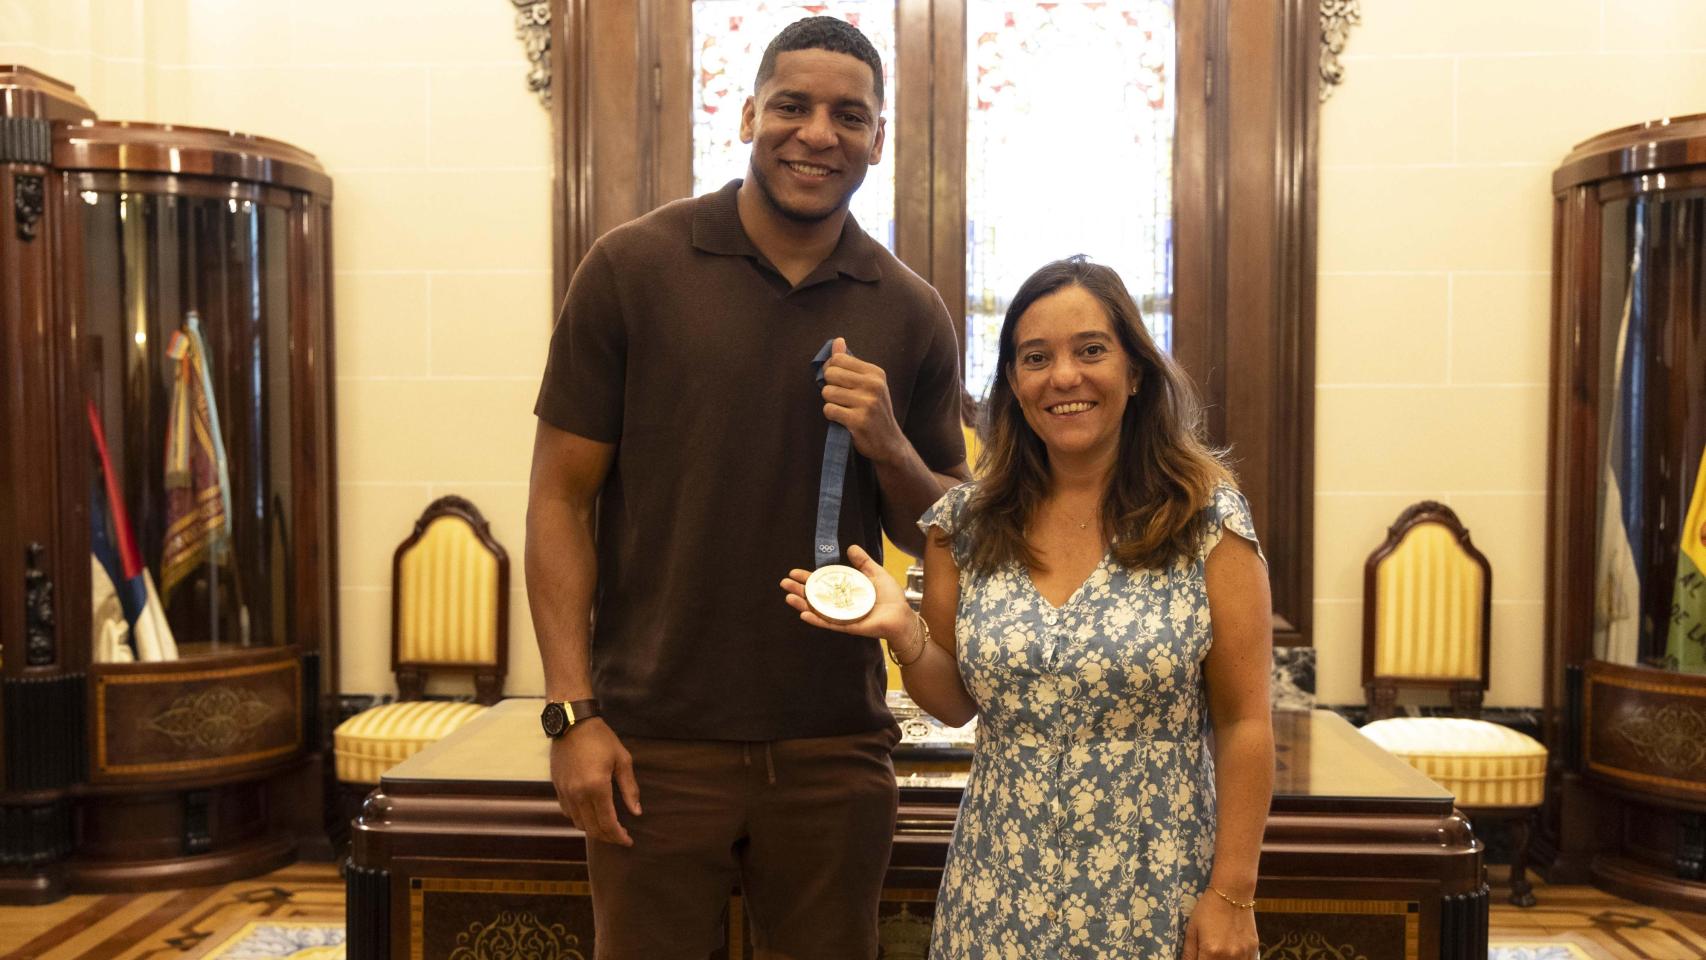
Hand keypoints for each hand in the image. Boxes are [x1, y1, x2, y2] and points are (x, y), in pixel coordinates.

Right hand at [548, 718, 640, 846]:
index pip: (607, 823)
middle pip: (592, 828)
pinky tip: (590, 815)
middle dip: (608, 837)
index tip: (628, 841)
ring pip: (578, 823)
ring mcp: (565, 792)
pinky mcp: (557, 787)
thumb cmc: (601, 738)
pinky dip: (580, 819)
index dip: (619, 836)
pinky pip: (568, 812)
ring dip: (593, 830)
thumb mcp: (622, 760)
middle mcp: (578, 794)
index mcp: (597, 787)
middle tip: (620, 837)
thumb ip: (630, 788)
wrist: (572, 723)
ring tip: (607, 828)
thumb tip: (636, 812)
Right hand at [781, 544, 913, 644]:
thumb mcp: (875, 573)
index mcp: (844, 592)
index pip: (822, 585)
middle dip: (798, 591)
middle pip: (815, 598)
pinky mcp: (849, 626)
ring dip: (802, 605)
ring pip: (818, 611)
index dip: (807, 579)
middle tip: (784, 584)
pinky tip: (804, 614)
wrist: (903, 615)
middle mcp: (840, 605)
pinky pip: (830, 623)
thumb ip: (863, 562)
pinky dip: (816, 620)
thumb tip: (850, 547)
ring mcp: (843, 617)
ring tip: (788, 598)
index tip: (794, 572)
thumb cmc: (891, 597)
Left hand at [820, 338, 904, 461]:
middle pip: (831, 374)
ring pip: (828, 392)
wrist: (889, 442)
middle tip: (843, 398)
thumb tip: (838, 341)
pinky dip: (832, 415)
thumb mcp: (869, 384)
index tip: (839, 382)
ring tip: (845, 409)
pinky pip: (829, 410)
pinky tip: (844, 419)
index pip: (838, 359)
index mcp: (875, 373)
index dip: (832, 370)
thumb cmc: (874, 410)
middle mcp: (873, 385)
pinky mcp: (858, 420)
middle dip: (830, 386)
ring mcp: (867, 403)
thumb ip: (850, 362)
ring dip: (831, 403)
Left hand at [1182, 888, 1259, 959]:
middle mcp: (1229, 956)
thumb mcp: (1192, 930)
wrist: (1233, 893)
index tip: (1199, 957)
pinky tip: (1232, 954)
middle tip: (1208, 954)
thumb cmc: (1208, 909)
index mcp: (1211, 952)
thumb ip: (1189, 953)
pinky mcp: (1254, 949)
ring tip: (1219, 952)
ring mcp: (1244, 954)